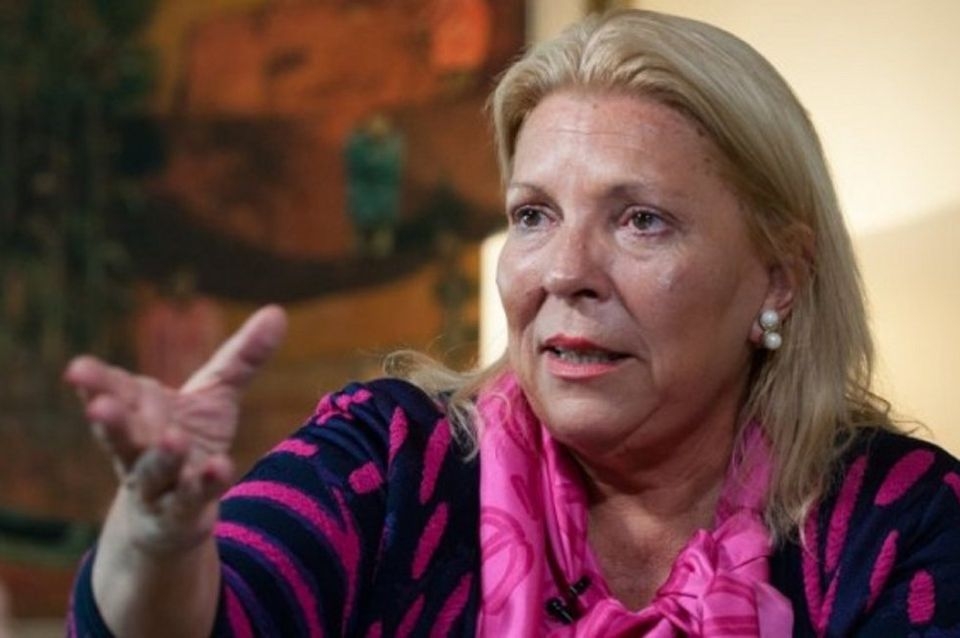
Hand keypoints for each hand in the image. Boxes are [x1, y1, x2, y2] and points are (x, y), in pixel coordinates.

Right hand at [64, 305, 286, 553]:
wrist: (173, 518)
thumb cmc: (190, 441)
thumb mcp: (217, 397)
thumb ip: (242, 359)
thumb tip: (276, 312)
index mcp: (139, 412)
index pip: (112, 392)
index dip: (94, 381)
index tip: (77, 369)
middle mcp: (139, 447)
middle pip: (118, 434)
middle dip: (108, 420)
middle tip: (98, 405)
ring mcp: (156, 485)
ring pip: (152, 471)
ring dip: (162, 456)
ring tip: (173, 437)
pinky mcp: (178, 514)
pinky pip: (189, 500)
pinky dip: (203, 484)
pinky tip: (219, 467)